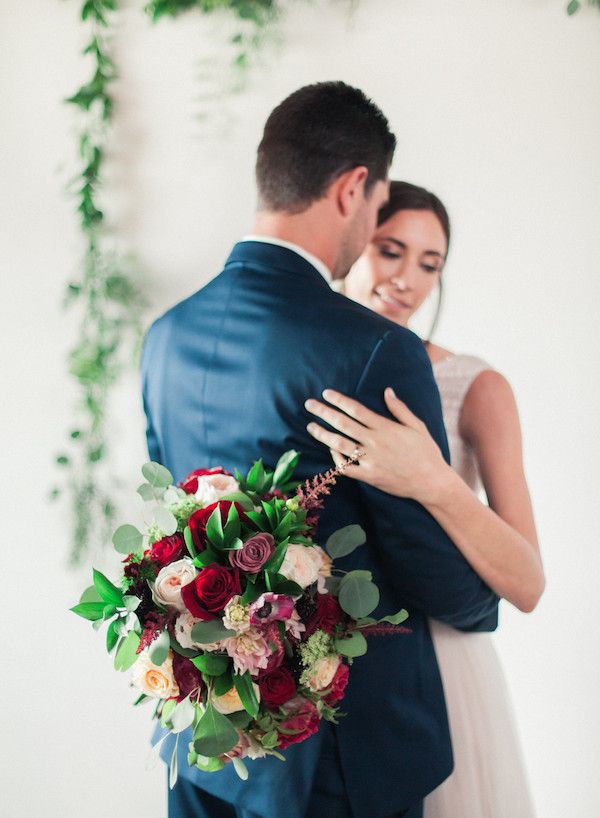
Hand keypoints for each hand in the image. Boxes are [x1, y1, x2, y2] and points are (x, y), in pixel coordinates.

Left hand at [304, 387, 451, 504]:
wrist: (431, 481)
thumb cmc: (426, 452)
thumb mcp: (417, 426)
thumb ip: (399, 409)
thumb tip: (387, 391)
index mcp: (385, 427)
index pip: (356, 409)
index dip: (338, 400)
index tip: (326, 393)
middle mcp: (374, 442)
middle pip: (343, 423)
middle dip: (323, 412)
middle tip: (309, 404)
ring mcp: (370, 460)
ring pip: (339, 444)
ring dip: (323, 434)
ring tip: (311, 427)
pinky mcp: (369, 476)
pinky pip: (346, 467)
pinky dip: (335, 458)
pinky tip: (329, 450)